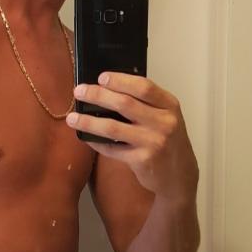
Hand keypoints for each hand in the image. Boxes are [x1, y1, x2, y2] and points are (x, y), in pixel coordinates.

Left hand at [67, 72, 197, 201]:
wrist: (179, 174)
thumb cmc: (168, 140)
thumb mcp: (166, 117)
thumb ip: (146, 103)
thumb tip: (108, 88)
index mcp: (169, 106)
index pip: (144, 87)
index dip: (120, 80)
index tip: (101, 77)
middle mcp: (163, 122)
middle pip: (125, 103)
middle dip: (98, 95)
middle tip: (79, 91)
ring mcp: (153, 142)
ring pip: (113, 127)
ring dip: (88, 121)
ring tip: (72, 118)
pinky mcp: (142, 160)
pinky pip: (112, 149)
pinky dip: (96, 142)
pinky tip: (86, 138)